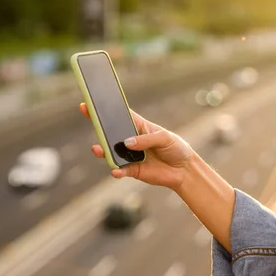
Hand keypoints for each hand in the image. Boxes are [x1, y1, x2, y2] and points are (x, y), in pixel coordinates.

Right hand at [79, 103, 195, 190]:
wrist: (184, 170)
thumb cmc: (176, 148)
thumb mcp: (164, 138)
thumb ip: (146, 140)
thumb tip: (127, 143)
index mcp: (139, 126)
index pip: (120, 116)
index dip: (105, 110)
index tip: (90, 104)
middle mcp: (131, 140)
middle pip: (111, 133)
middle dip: (99, 128)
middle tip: (91, 122)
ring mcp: (130, 156)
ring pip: (111, 152)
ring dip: (103, 151)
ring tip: (98, 149)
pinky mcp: (133, 170)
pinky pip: (121, 170)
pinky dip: (116, 171)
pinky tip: (115, 170)